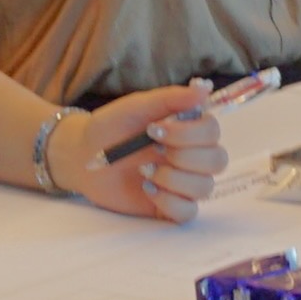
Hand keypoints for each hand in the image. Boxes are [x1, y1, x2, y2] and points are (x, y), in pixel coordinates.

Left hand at [65, 80, 231, 222]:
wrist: (82, 156)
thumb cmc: (111, 127)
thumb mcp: (137, 106)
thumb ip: (171, 98)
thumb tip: (205, 87)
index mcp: (188, 130)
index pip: (213, 131)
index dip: (190, 132)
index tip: (155, 129)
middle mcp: (191, 157)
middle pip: (218, 160)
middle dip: (185, 156)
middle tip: (153, 149)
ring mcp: (182, 184)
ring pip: (204, 187)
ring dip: (174, 179)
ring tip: (144, 171)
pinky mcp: (168, 207)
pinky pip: (187, 212)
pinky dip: (169, 202)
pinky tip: (147, 189)